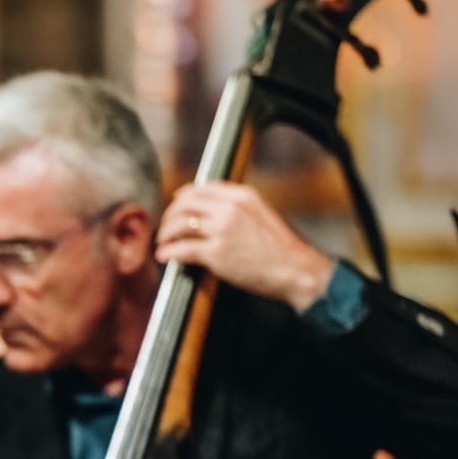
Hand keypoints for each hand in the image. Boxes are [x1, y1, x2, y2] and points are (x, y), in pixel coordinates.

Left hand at [156, 182, 335, 313]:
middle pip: (185, 203)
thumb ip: (236, 209)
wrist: (294, 270)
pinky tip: (164, 256)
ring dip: (166, 233)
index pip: (201, 188)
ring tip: (163, 242)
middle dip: (170, 214)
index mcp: (242, 195)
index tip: (176, 206)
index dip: (183, 197)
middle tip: (166, 227)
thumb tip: (209, 211)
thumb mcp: (260, 215)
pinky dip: (168, 252)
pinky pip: (181, 249)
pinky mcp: (216, 253)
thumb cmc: (279, 248)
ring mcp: (222, 230)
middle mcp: (230, 208)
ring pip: (179, 224)